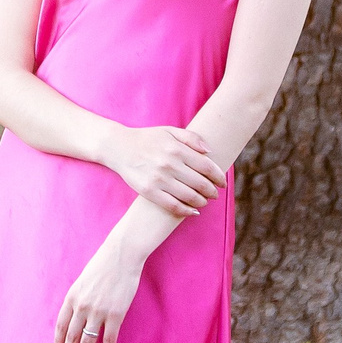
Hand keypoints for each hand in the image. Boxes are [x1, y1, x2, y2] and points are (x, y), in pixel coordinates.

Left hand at [53, 233, 148, 342]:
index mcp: (71, 297)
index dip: (58, 342)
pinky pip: (108, 340)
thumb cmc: (103, 266)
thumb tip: (75, 316)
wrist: (122, 256)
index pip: (60, 326)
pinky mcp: (115, 315)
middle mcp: (81, 307)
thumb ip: (77, 299)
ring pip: (87, 342)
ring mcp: (98, 312)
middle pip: (71, 338)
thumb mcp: (82, 281)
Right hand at [105, 124, 223, 216]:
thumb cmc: (147, 139)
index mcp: (177, 149)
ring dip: (201, 201)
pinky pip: (173, 206)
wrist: (118, 147)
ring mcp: (159, 179)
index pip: (206, 167)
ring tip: (204, 201)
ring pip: (189, 196)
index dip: (218, 177)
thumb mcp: (169, 131)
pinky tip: (193, 211)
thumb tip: (210, 151)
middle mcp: (169, 164)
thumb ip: (191, 138)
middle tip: (215, 194)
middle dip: (212, 191)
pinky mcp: (149, 192)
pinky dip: (186, 211)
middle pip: (201, 183)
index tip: (223, 183)